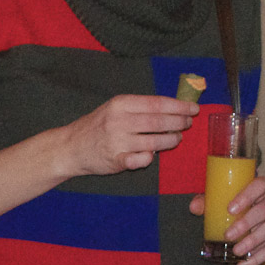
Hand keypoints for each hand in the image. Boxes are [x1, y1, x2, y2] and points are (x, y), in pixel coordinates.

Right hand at [58, 95, 197, 176]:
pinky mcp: (115, 160)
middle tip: (188, 123)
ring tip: (177, 138)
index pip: (157, 103)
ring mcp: (116, 141)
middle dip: (179, 122)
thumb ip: (141, 107)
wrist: (71, 146)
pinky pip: (139, 160)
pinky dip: (150, 158)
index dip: (179, 106)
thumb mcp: (117, 108)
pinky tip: (154, 154)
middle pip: (158, 122)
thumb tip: (174, 107)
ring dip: (170, 140)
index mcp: (121, 103)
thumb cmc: (100, 125)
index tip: (193, 108)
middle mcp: (119, 121)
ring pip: (153, 141)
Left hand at [189, 177, 264, 264]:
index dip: (246, 197)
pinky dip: (259, 258)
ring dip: (253, 241)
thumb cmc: (244, 203)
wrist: (262, 212)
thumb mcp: (227, 198)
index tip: (230, 210)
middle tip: (228, 235)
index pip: (259, 185)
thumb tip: (194, 207)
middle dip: (246, 223)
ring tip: (236, 251)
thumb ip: (210, 201)